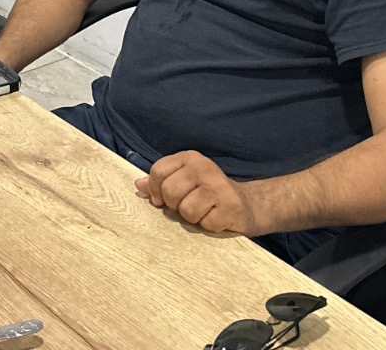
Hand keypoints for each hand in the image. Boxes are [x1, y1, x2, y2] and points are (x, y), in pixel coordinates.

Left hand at [136, 151, 258, 234]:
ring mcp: (220, 187)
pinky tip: (216, 218)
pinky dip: (207, 226)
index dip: (155, 190)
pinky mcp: (231, 207)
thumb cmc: (208, 193)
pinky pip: (205, 224)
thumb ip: (160, 182)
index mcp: (190, 158)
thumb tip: (138, 184)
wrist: (247, 205)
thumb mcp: (183, 181)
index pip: (159, 171)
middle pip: (170, 191)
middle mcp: (205, 168)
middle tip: (186, 206)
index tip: (160, 200)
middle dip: (174, 205)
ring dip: (192, 218)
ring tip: (203, 212)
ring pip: (186, 210)